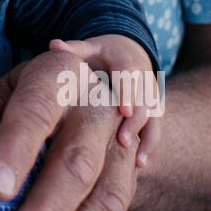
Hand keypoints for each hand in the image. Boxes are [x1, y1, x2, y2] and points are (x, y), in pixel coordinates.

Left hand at [0, 49, 140, 210]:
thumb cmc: (28, 98)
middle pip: (77, 163)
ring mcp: (121, 141)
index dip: (16, 150)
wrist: (85, 96)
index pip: (36, 111)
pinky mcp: (132, 174)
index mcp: (59, 73)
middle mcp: (97, 104)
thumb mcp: (4, 89)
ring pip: (105, 196)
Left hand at [50, 35, 163, 168]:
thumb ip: (73, 49)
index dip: (128, 92)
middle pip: (145, 100)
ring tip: (137, 161)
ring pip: (155, 117)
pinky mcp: (154, 111)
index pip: (130, 74)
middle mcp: (144, 79)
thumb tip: (54, 45)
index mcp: (126, 61)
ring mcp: (152, 96)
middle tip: (123, 140)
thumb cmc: (101, 55)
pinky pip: (156, 129)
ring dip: (147, 139)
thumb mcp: (89, 48)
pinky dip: (150, 146)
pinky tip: (139, 165)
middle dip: (136, 121)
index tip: (123, 110)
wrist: (128, 54)